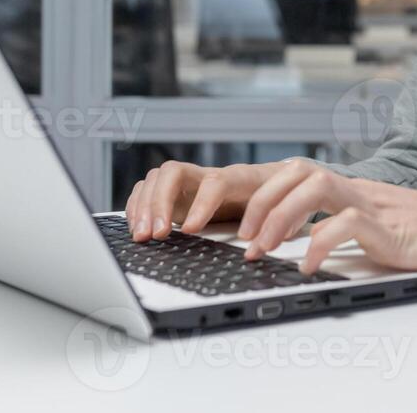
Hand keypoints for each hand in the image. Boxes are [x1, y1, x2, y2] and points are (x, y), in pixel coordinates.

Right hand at [123, 160, 281, 241]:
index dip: (201, 204)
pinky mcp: (174, 193)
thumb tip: (262, 245)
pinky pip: (147, 189)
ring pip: (157, 178)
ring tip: (142, 236)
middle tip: (156, 234)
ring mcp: (188, 182)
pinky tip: (137, 227)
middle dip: (160, 203)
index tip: (190, 229)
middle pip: (174, 172)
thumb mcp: (279, 211)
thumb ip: (272, 225)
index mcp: (239, 177)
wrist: (272, 183)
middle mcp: (207, 174)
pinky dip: (137, 207)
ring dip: (144, 207)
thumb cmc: (275, 199)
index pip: (216, 182)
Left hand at [235, 159, 416, 274]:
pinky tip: (309, 265)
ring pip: (316, 186)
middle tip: (246, 240)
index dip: (263, 194)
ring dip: (282, 217)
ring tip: (267, 249)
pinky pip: (347, 223)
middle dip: (261, 202)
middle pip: (297, 171)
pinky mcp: (391, 225)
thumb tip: (308, 241)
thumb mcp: (378, 226)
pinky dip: (319, 244)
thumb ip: (346, 226)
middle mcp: (360, 188)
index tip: (245, 228)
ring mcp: (375, 203)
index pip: (297, 172)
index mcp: (354, 188)